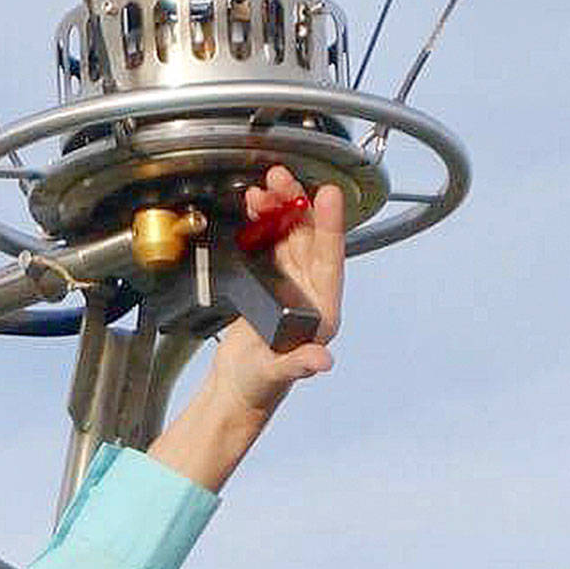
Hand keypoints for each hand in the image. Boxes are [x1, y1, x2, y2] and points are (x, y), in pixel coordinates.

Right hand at [150, 168, 348, 492]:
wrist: (239, 390)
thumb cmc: (262, 386)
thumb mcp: (278, 373)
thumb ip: (299, 365)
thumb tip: (323, 362)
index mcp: (323, 311)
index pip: (330, 260)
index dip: (330, 226)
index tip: (329, 194)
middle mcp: (311, 293)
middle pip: (309, 238)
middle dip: (297, 205)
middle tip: (280, 178)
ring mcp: (292, 284)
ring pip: (290, 234)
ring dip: (278, 209)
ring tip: (262, 190)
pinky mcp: (272, 281)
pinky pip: (272, 242)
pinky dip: (264, 223)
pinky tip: (254, 206)